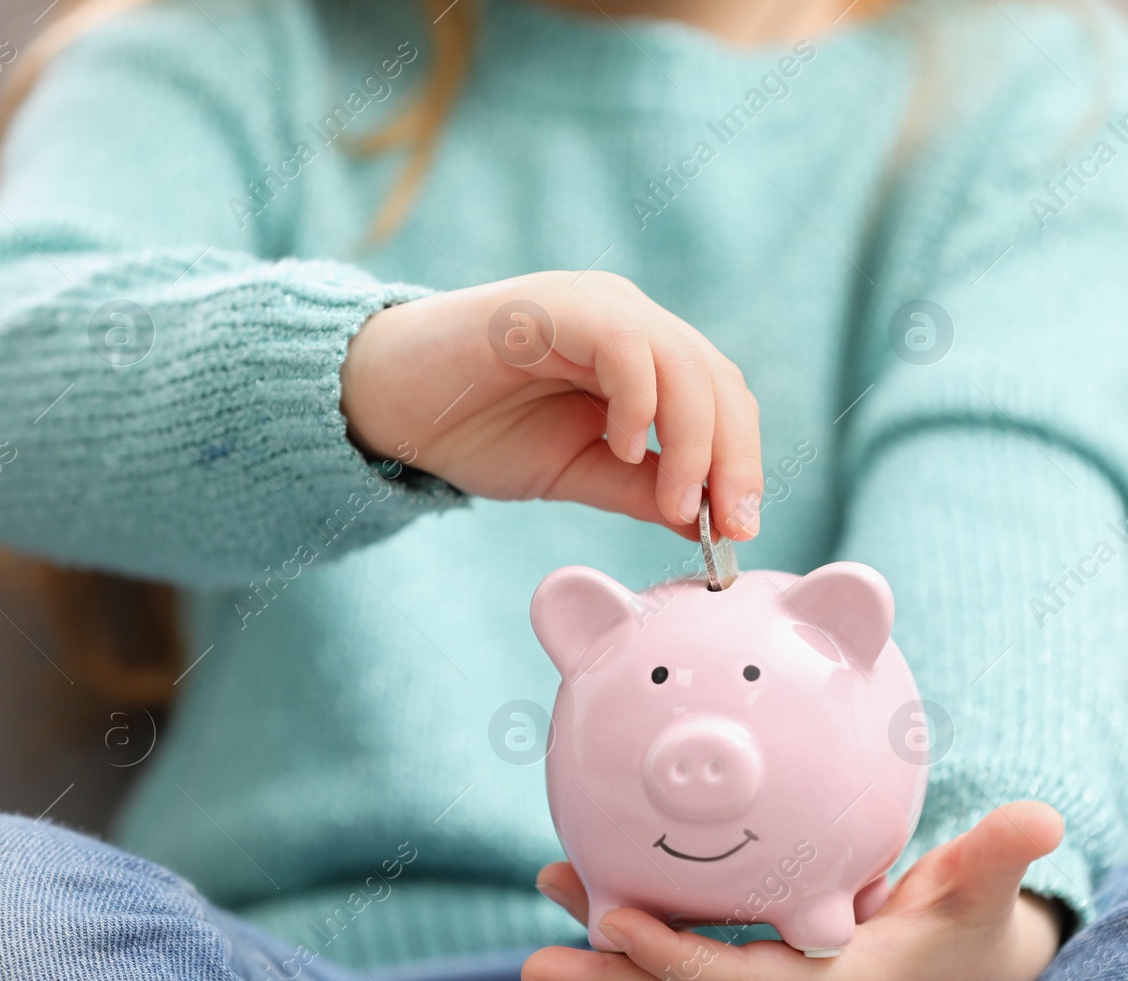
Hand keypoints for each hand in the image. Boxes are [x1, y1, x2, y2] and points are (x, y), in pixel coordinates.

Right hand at [340, 271, 763, 539]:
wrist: (385, 405)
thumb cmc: (479, 431)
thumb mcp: (579, 473)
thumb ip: (643, 489)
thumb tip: (710, 522)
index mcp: (644, 354)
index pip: (723, 398)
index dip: (742, 460)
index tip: (739, 528)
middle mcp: (628, 319)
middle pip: (717, 380)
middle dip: (733, 458)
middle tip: (727, 526)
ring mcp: (593, 306)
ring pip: (682, 363)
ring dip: (692, 442)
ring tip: (677, 504)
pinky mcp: (553, 306)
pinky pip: (624, 345)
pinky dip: (638, 402)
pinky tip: (618, 446)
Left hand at [521, 801, 1065, 980]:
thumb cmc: (968, 937)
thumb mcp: (982, 898)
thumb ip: (998, 857)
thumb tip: (1038, 817)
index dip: (672, 958)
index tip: (611, 920)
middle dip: (610, 979)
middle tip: (537, 961)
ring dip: (611, 964)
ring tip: (552, 908)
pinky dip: (641, 956)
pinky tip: (600, 907)